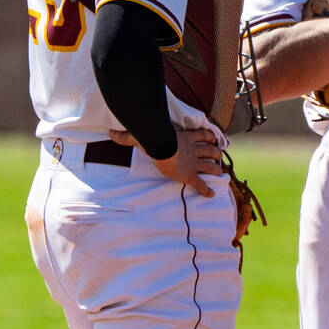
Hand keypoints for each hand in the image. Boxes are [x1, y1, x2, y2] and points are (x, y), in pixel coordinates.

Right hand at [109, 127, 223, 196]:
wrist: (161, 147)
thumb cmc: (154, 138)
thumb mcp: (142, 135)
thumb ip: (128, 136)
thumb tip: (111, 133)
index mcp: (187, 137)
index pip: (204, 135)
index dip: (210, 137)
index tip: (214, 139)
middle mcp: (194, 149)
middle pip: (212, 150)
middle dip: (216, 154)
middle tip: (218, 158)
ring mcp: (194, 163)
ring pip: (211, 166)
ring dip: (216, 169)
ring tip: (218, 173)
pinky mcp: (190, 175)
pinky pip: (201, 184)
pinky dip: (207, 190)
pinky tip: (211, 195)